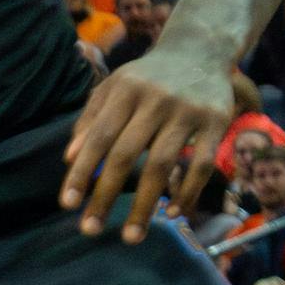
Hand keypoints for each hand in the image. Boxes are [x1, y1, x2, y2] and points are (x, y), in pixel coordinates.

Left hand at [59, 48, 233, 242]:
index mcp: (126, 90)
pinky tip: (174, 213)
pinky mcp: (217, 121)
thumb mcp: (115, 87)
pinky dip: (187, 191)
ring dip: (146, 204)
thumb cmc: (148, 76)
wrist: (201, 49)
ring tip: (131, 236)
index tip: (68, 205)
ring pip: (163, 163)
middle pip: (127, 154)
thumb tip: (71, 160)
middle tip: (90, 229)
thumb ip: (92, 119)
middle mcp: (156, 99)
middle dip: (106, 195)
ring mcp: (189, 110)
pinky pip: (201, 163)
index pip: (99, 136)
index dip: (82, 172)